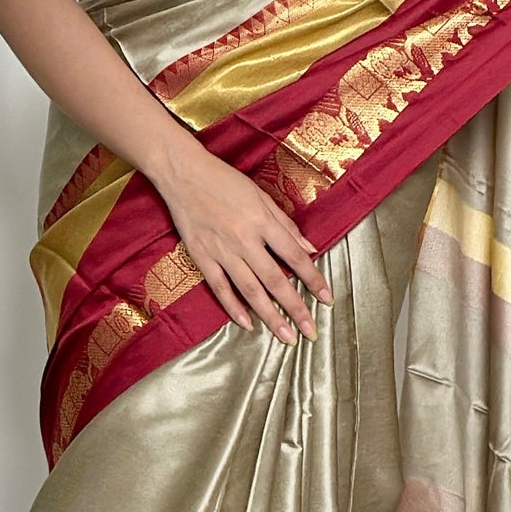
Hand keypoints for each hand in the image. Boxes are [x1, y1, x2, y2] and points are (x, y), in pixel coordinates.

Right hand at [153, 141, 332, 343]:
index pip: (295, 257)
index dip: (314, 280)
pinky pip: (220, 287)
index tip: (327, 299)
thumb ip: (285, 224)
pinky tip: (247, 324)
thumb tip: (310, 248)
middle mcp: (244, 239)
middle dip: (295, 308)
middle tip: (311, 332)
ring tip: (285, 337)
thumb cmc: (225, 181)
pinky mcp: (201, 256)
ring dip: (270, 316)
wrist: (183, 174)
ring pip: (249, 290)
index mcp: (262, 221)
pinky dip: (233, 307)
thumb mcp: (261, 195)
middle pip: (275, 280)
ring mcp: (221, 251)